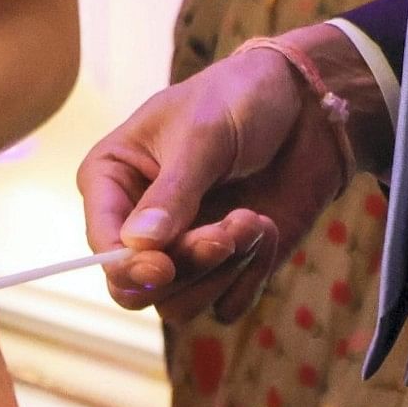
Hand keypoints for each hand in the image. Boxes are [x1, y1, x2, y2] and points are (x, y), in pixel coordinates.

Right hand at [76, 42, 345, 321]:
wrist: (305, 105)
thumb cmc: (239, 99)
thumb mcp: (202, 135)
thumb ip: (172, 192)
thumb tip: (137, 245)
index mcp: (112, 180)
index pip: (102, 244)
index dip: (126, 265)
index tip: (163, 266)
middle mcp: (139, 224)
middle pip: (138, 288)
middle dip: (187, 267)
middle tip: (229, 232)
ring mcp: (182, 249)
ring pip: (180, 306)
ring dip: (223, 271)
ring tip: (254, 220)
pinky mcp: (226, 269)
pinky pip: (226, 306)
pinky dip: (251, 276)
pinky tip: (268, 228)